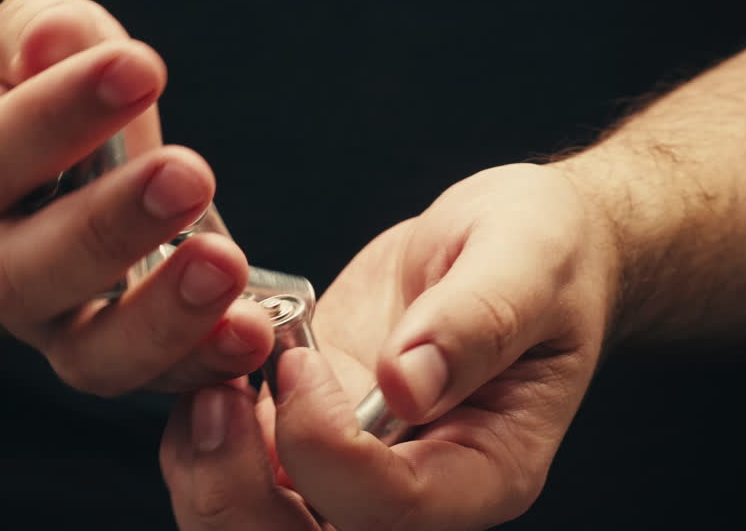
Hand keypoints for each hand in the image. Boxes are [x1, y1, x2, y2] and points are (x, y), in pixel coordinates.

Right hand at [0, 0, 272, 393]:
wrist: (29, 173)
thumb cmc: (34, 92)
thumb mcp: (27, 40)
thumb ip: (42, 31)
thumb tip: (55, 41)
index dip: (61, 113)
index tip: (140, 68)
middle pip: (30, 271)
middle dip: (113, 227)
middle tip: (190, 176)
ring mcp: (50, 323)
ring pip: (89, 353)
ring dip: (164, 318)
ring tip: (227, 267)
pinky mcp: (114, 353)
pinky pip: (154, 379)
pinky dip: (205, 362)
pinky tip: (255, 329)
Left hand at [161, 163, 620, 529]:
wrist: (514, 243)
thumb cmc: (543, 252)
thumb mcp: (527, 260)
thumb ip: (475, 321)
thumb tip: (407, 383)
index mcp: (489, 469)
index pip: (393, 511)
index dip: (329, 451)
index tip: (301, 364)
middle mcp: (421, 489)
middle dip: (241, 500)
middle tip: (217, 402)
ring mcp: (358, 469)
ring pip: (262, 527)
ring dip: (211, 472)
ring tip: (208, 385)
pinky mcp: (312, 435)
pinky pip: (240, 472)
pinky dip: (202, 435)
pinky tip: (209, 367)